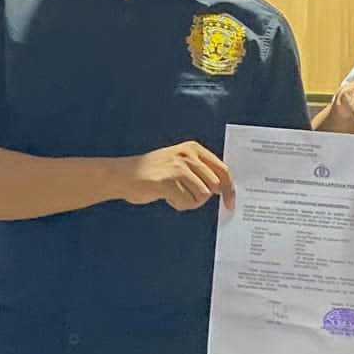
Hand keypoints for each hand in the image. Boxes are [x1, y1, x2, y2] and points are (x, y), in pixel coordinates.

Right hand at [117, 141, 234, 211]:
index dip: (229, 189)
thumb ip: (200, 172)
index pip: (223, 170)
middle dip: (201, 197)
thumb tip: (224, 189)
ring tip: (172, 194)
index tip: (231, 203)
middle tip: (183, 196)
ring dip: (188, 202)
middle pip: (213, 186)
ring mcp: (178, 166)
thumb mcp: (179, 164)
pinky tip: (166, 196)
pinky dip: (178, 205)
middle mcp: (188, 154)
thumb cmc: (153, 173)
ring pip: (201, 196)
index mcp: (194, 149)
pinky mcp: (168, 180)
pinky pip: (186, 202)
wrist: (122, 175)